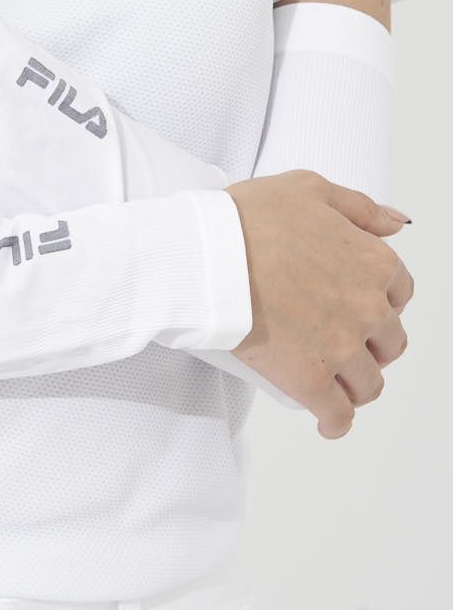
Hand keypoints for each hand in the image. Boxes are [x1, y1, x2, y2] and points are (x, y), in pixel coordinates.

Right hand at [225, 169, 412, 439]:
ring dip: (355, 384)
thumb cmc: (248, 218)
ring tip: (333, 381)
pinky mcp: (310, 379)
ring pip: (368, 383)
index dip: (379, 298)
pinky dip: (336, 421)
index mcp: (374, 262)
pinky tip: (327, 421)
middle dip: (370, 344)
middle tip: (340, 340)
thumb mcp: (308, 188)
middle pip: (388, 343)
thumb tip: (398, 225)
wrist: (208, 255)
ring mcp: (342, 348)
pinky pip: (338, 415)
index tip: (356, 303)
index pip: (400, 292)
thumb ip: (359, 207)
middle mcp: (368, 308)